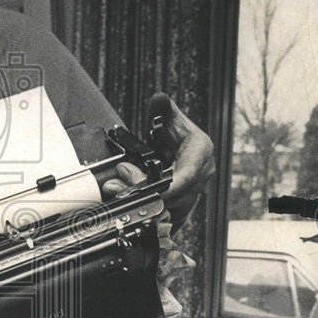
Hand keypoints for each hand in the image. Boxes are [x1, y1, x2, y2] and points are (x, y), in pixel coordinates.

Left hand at [101, 94, 214, 227]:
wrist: (184, 147)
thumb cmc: (178, 133)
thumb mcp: (169, 118)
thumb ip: (163, 110)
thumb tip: (159, 99)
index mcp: (202, 153)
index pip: (186, 177)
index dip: (166, 188)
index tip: (144, 191)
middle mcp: (201, 176)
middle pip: (173, 196)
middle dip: (143, 194)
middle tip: (116, 187)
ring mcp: (194, 193)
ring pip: (168, 209)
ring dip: (140, 204)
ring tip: (116, 192)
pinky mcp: (183, 206)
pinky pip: (167, 219)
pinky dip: (147, 216)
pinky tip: (130, 213)